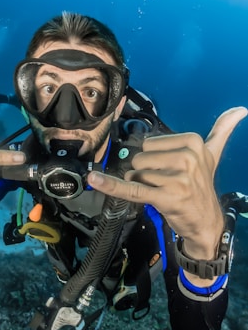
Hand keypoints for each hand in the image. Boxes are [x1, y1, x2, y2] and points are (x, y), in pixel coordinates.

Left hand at [88, 107, 246, 283]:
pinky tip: (95, 180)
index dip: (153, 160)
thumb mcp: (213, 156)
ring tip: (162, 193)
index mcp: (193, 142)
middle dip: (145, 173)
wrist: (206, 221)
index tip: (170, 171)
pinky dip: (111, 185)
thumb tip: (240, 108)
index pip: (149, 144)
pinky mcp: (165, 196)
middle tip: (165, 184)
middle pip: (139, 158)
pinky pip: (131, 188)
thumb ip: (221, 131)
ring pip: (136, 174)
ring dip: (141, 185)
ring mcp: (177, 177)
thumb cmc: (201, 186)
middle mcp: (187, 157)